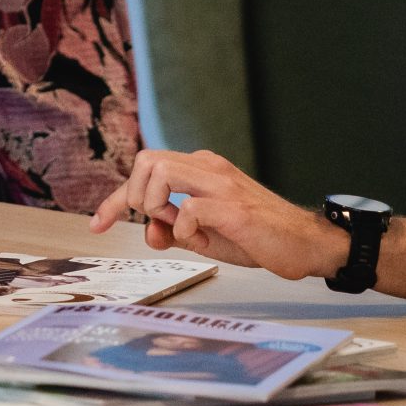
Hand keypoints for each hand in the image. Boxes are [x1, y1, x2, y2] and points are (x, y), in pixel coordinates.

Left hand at [86, 149, 346, 282]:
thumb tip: (148, 232)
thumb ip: (174, 231)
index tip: (98, 223)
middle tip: (150, 223)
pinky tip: (200, 239)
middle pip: (145, 160)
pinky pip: (189, 208)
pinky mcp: (233, 207)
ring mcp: (221, 184)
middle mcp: (208, 168)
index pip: (145, 170)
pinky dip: (183, 227)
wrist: (306, 244)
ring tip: (175, 228)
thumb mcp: (207, 237)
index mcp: (200, 169)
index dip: (116, 199)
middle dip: (132, 195)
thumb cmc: (257, 237)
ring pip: (160, 171)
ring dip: (154, 204)